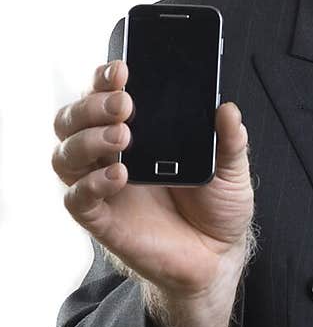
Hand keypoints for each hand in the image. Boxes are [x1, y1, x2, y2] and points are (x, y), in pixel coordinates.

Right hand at [52, 59, 254, 298]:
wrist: (217, 256)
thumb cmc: (217, 207)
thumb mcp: (232, 169)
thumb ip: (230, 141)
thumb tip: (227, 109)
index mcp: (138, 132)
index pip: (105, 96)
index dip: (104, 78)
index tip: (123, 69)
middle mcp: (111, 154)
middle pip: (73, 119)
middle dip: (92, 104)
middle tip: (125, 103)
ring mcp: (103, 187)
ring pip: (65, 154)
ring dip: (88, 139)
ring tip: (124, 136)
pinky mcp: (102, 220)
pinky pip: (77, 199)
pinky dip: (91, 184)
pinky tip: (118, 175)